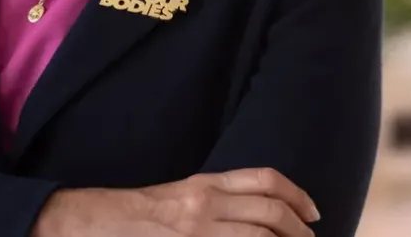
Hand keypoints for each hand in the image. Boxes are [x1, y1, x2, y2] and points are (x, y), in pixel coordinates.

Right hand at [33, 168, 317, 236]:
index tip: (313, 213)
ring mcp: (200, 232)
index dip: (298, 195)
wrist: (97, 224)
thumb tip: (257, 214)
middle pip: (272, 212)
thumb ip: (217, 199)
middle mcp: (206, 204)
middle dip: (300, 230)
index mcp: (205, 184)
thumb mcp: (182, 195)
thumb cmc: (139, 212)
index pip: (265, 180)